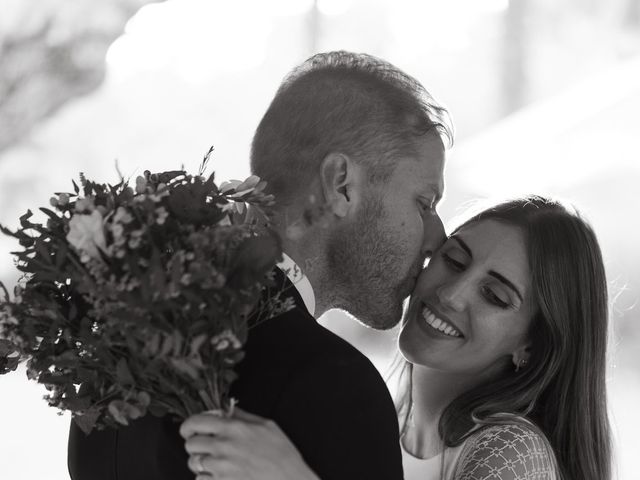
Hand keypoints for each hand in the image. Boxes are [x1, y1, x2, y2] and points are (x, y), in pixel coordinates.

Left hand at [180, 407, 320, 479]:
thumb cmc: (281, 453)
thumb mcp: (266, 425)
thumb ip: (242, 416)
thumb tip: (226, 409)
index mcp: (233, 427)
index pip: (196, 421)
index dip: (189, 425)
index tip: (189, 429)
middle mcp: (224, 446)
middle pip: (191, 443)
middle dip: (194, 444)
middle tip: (203, 446)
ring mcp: (221, 467)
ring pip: (193, 462)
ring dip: (200, 462)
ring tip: (213, 462)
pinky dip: (206, 477)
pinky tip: (219, 475)